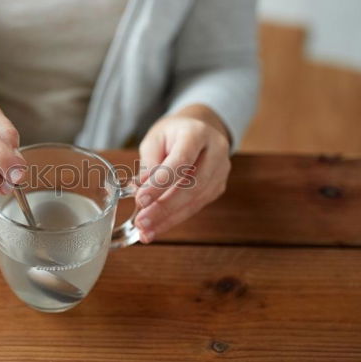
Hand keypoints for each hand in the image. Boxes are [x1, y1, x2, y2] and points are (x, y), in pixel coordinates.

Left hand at [134, 104, 231, 242]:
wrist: (199, 129)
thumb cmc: (173, 134)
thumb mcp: (155, 139)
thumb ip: (149, 164)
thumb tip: (140, 191)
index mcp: (197, 134)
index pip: (181, 161)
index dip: (160, 183)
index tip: (141, 199)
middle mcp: (215, 152)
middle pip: (192, 186)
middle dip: (164, 207)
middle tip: (142, 222)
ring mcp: (220, 172)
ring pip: (195, 201)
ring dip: (168, 219)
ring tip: (145, 232)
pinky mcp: (218, 188)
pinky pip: (196, 207)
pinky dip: (175, 219)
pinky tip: (157, 228)